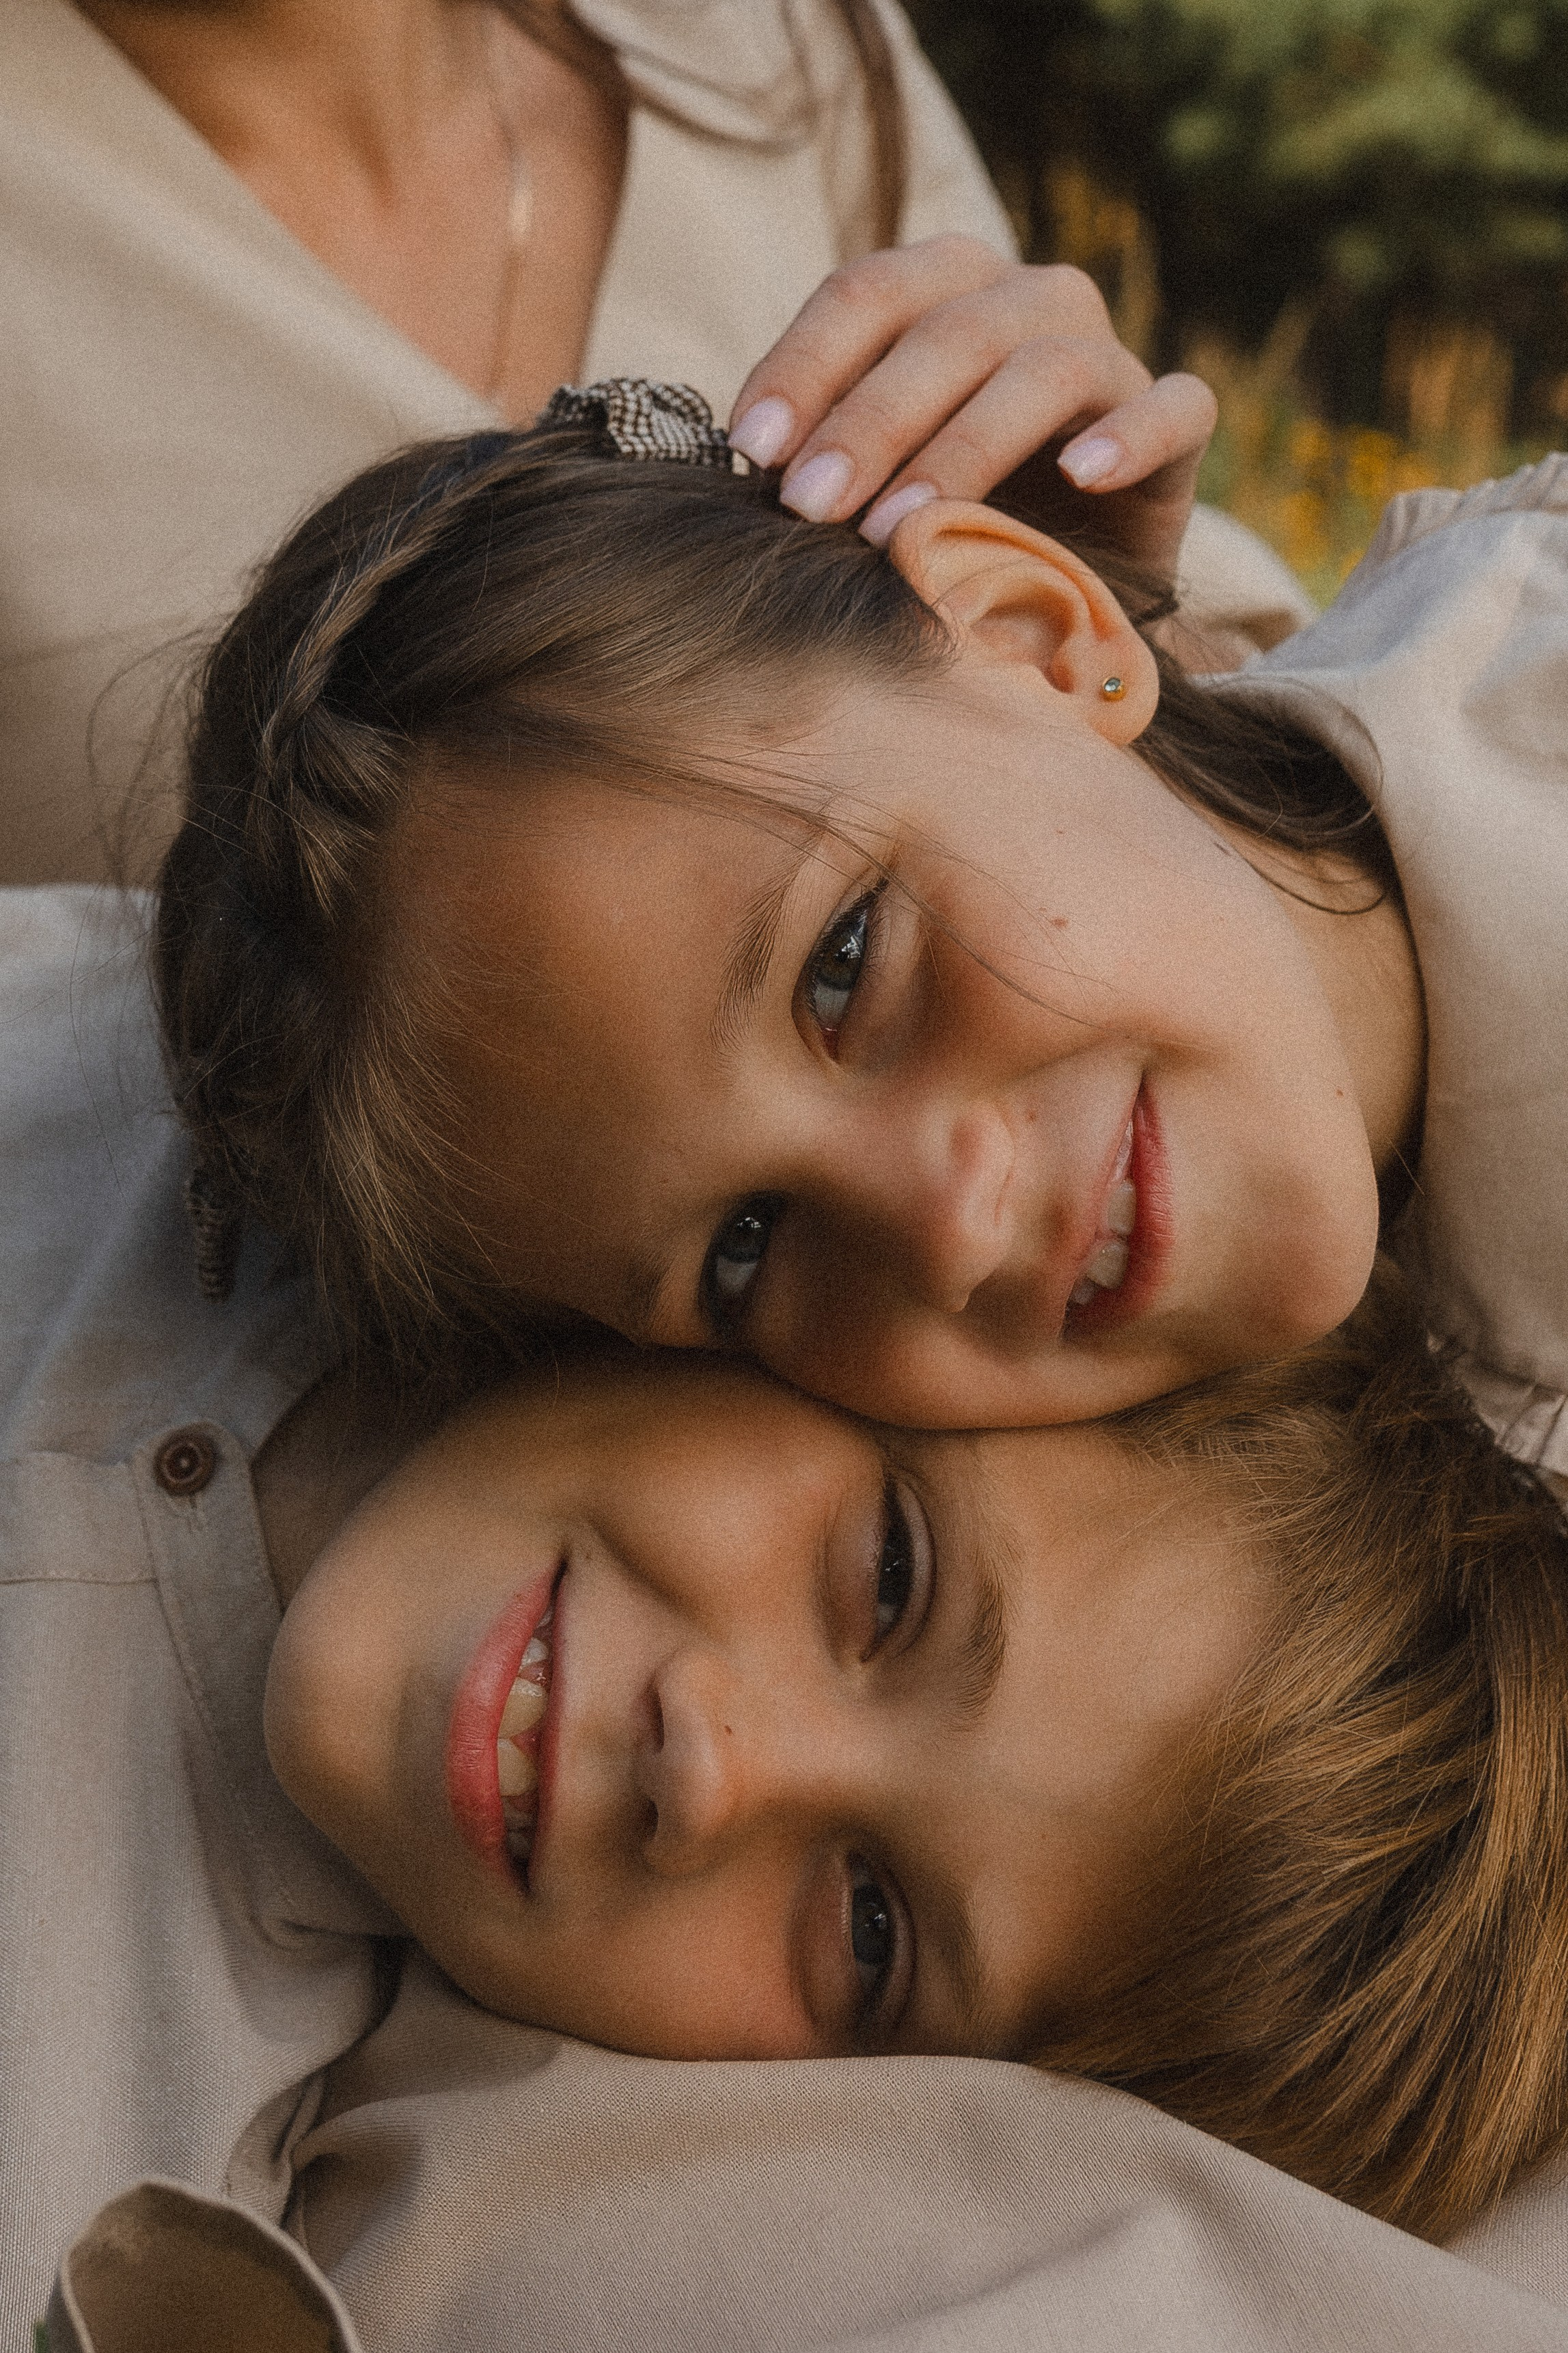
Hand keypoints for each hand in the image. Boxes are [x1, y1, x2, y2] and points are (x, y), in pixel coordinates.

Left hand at [728, 237, 1215, 585]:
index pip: (865, 295)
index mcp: (942, 289)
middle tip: (809, 508)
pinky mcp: (1178, 425)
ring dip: (965, 449)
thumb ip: (819, 457)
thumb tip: (735, 471)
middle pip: (947, 331)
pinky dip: (1130, 436)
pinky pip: (1174, 409)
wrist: (1063, 588)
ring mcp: (1108, 356)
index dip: (803, 367)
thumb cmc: (944, 525)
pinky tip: (1082, 478)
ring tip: (902, 530)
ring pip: (1046, 367)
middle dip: (870, 422)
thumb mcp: (868, 485)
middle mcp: (1027, 300)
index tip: (748, 456)